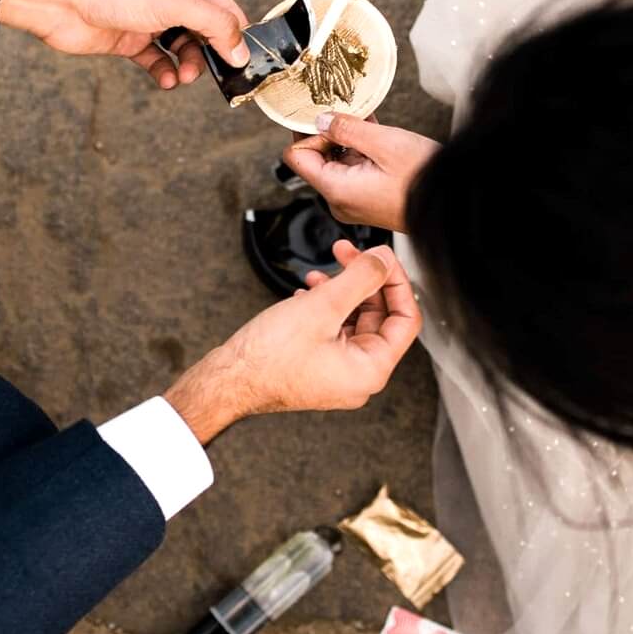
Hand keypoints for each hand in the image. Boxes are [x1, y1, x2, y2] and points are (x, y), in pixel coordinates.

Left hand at [0, 0, 250, 88]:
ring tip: (182, 76)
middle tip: (210, 73)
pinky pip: (159, 60)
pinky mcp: (132, 39)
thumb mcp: (174, 3)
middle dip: (208, 54)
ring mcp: (151, 18)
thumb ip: (213, 25)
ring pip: (183, 49)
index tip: (242, 61)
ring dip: (187, 66)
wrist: (61, 1)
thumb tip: (240, 49)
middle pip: (205, 32)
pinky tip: (165, 80)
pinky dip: (165, 72)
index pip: (223, 7)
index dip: (234, 35)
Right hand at [164, 241, 422, 443]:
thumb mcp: (323, 306)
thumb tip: (383, 258)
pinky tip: (306, 293)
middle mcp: (359, 376)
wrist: (227, 380)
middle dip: (362, 281)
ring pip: (353, 321)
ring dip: (340, 291)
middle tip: (346, 253)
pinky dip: (324, 308)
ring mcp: (338, 373)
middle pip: (379, 317)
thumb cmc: (268, 358)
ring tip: (318, 274)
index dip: (396, 283)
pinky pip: (333, 331)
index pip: (405, 320)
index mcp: (371, 370)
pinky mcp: (318, 367)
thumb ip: (360, 277)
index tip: (381, 258)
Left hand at [280, 113, 439, 232]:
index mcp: (337, 190)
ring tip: (369, 122)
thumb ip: (347, 129)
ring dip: (349, 139)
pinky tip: (377, 133)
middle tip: (352, 113)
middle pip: (316, 158)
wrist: (455, 206)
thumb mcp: (385, 143)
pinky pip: (355, 169)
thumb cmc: (424, 181)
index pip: (297, 157)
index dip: (310, 132)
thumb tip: (321, 120)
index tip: (329, 116)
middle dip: (332, 133)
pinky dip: (361, 150)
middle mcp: (340, 200)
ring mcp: (354, 201)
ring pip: (338, 161)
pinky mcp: (369, 198)